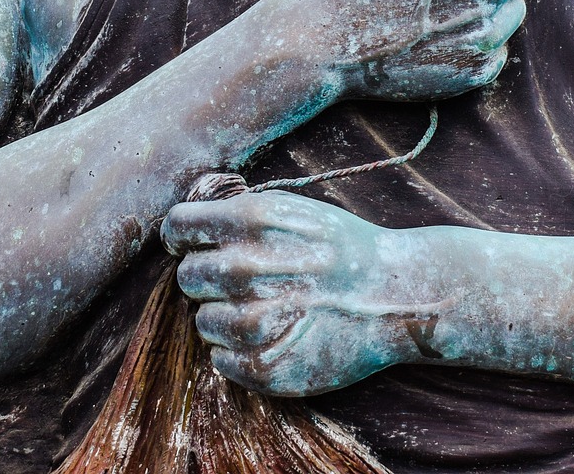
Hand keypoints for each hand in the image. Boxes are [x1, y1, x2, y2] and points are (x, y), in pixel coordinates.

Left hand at [162, 190, 418, 396]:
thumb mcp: (293, 208)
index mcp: (253, 220)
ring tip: (260, 307)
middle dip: (205, 275)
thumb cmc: (341, 246)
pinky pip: (221, 360)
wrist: (394, 294)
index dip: (182, 236)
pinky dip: (235, 350)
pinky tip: (267, 334)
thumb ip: (239, 212)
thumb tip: (187, 224)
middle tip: (241, 278)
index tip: (191, 244)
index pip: (179, 226)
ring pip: (202, 321)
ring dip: (221, 315)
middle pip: (187, 276)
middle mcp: (247, 267)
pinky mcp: (265, 366)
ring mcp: (255, 320)